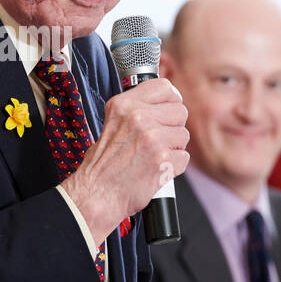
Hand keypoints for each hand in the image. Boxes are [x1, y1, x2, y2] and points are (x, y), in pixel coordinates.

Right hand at [61, 78, 188, 242]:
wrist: (97, 194)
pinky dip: (174, 166)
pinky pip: (184, 157)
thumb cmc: (103, 165)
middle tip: (157, 141)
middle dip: (173, 127)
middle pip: (179, 111)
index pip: (164, 87)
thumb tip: (165, 103)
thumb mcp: (112, 123)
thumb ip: (136, 110)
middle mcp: (138, 118)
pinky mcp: (163, 160)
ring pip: (183, 135)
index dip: (171, 100)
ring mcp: (152, 138)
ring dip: (173, 148)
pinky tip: (156, 169)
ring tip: (153, 157)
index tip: (167, 110)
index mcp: (124, 105)